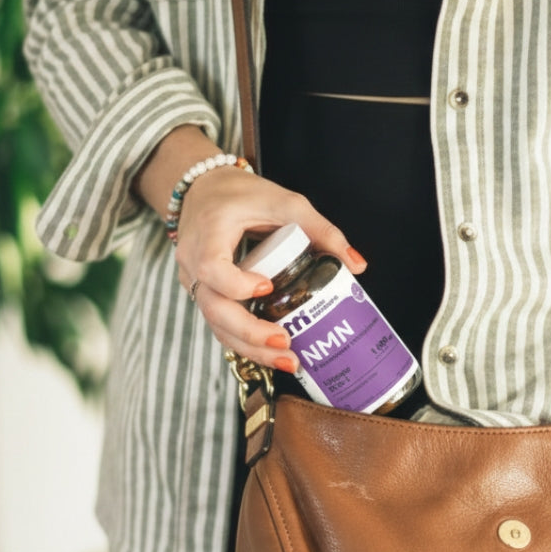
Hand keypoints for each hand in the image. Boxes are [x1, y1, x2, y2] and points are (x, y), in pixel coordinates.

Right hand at [175, 163, 365, 370]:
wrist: (204, 190)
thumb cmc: (242, 194)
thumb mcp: (285, 202)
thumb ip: (321, 230)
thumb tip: (357, 265)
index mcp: (209, 233)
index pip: (213, 268)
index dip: (237, 285)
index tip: (266, 288)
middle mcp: (193, 261)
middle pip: (213, 308)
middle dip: (249, 333)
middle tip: (285, 344)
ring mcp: (193, 280)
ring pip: (215, 323)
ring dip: (249, 347)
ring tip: (287, 360)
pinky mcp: (203, 293)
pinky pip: (219, 323)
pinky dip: (244, 341)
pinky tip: (272, 353)